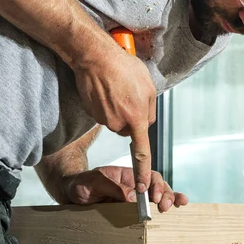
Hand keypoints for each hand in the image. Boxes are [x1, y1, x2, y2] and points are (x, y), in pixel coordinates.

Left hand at [62, 166, 187, 211]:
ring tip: (173, 207)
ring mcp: (134, 198)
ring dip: (169, 199)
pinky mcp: (132, 210)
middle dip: (165, 194)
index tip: (154, 198)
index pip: (148, 176)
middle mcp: (135, 185)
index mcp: (128, 175)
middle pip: (157, 186)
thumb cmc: (82, 184)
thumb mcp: (94, 182)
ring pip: (158, 196)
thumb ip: (113, 187)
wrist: (70, 193)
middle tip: (164, 206)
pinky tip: (177, 208)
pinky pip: (150, 208)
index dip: (155, 185)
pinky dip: (165, 206)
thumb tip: (133, 197)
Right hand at [72, 42, 156, 194]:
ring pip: (117, 122)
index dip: (142, 170)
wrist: (95, 57)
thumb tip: (146, 123)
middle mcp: (119, 123)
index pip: (142, 150)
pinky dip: (107, 105)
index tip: (142, 186)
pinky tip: (107, 90)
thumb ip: (151, 110)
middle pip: (129, 130)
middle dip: (132, 118)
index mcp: (136, 117)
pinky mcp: (92, 113)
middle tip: (130, 96)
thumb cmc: (124, 68)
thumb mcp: (149, 86)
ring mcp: (103, 119)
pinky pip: (105, 115)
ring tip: (118, 89)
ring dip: (120, 110)